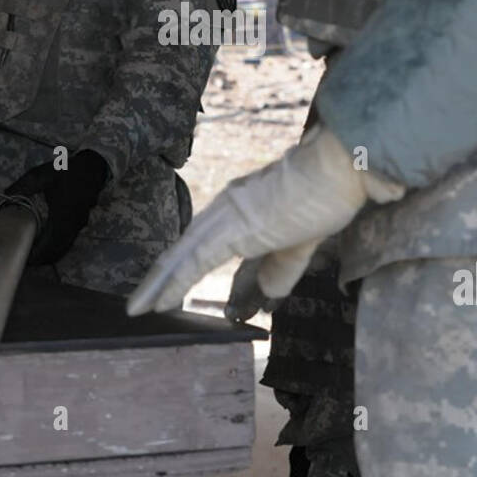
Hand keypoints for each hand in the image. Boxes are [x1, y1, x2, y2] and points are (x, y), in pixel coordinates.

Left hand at [3, 150, 109, 265]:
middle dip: (42, 259)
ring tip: (33, 254)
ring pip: (64, 248)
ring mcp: (78, 226)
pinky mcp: (80, 225)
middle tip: (24, 259)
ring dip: (49, 255)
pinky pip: (68, 243)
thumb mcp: (41, 175)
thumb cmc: (66, 172)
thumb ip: (23, 186)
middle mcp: (72, 225)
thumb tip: (5, 195)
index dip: (38, 254)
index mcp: (63, 214)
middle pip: (57, 251)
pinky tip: (45, 245)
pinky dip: (57, 249)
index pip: (50, 243)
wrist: (92, 168)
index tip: (24, 258)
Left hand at [126, 125, 404, 315]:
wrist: (338, 168)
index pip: (200, 246)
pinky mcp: (232, 227)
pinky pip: (196, 261)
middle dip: (159, 279)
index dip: (182, 271)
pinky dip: (176, 282)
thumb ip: (280, 268)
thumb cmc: (325, 196)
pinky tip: (161, 301)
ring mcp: (225, 217)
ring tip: (138, 308)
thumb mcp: (300, 243)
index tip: (167, 293)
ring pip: (180, 256)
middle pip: (182, 250)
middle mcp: (223, 210)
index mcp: (238, 210)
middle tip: (139, 304)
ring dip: (158, 284)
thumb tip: (267, 295)